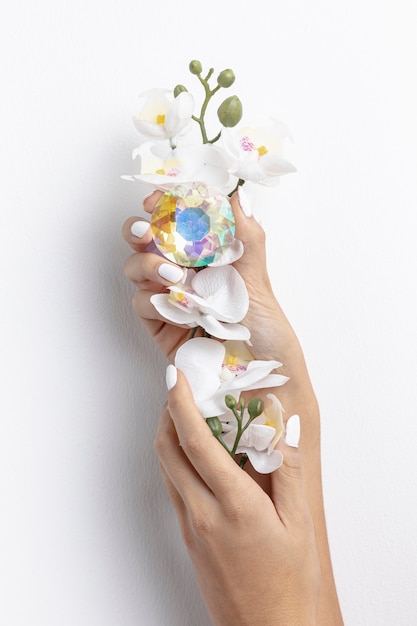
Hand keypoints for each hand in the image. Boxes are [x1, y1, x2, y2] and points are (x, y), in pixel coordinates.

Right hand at [122, 189, 301, 372]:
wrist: (258, 362)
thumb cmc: (260, 316)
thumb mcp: (257, 271)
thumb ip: (245, 232)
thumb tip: (239, 195)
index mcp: (202, 250)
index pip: (173, 219)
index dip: (160, 205)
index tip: (155, 200)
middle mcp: (181, 268)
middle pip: (144, 240)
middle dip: (138, 231)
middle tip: (146, 232)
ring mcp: (167, 294)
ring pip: (135, 267)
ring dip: (148, 265)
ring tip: (174, 276)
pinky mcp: (159, 322)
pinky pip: (142, 303)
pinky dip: (157, 302)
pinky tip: (182, 309)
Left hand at [155, 367, 320, 625]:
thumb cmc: (288, 581)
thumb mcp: (298, 523)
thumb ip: (287, 469)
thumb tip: (285, 424)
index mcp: (233, 504)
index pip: (196, 442)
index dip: (181, 404)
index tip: (176, 376)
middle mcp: (202, 512)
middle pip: (168, 450)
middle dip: (167, 413)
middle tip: (181, 390)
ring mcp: (191, 526)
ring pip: (167, 468)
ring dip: (170, 436)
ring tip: (190, 415)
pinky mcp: (188, 537)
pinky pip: (175, 487)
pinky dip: (178, 461)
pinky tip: (199, 456)